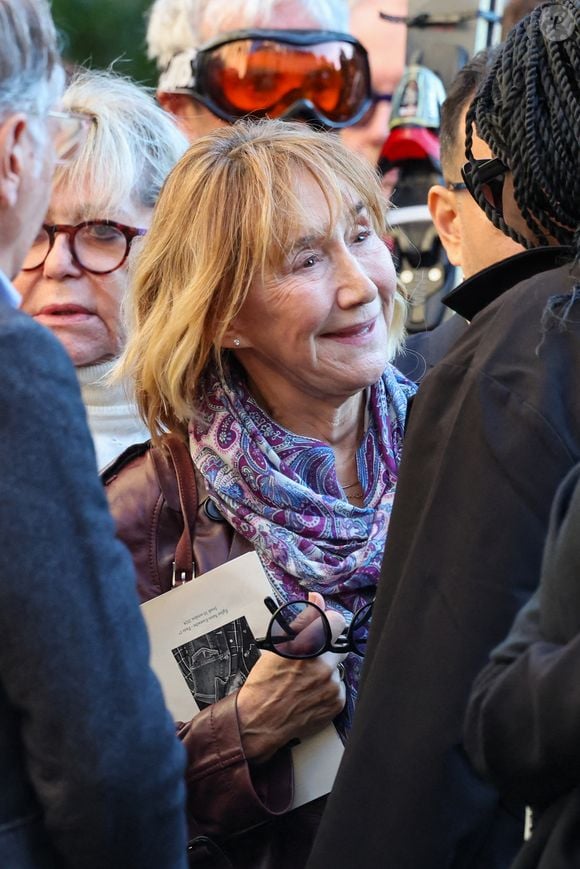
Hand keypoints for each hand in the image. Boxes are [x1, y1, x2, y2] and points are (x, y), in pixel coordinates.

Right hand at [237, 594, 346, 762]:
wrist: (258, 720)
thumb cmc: (264, 682)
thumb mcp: (278, 646)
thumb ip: (303, 620)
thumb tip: (316, 597)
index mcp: (306, 646)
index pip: (336, 622)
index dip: (331, 624)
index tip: (325, 628)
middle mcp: (322, 664)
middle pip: (340, 646)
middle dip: (329, 651)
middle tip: (313, 660)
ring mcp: (332, 685)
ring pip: (337, 669)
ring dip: (327, 672)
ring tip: (306, 683)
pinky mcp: (337, 703)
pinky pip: (339, 689)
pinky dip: (328, 691)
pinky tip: (310, 696)